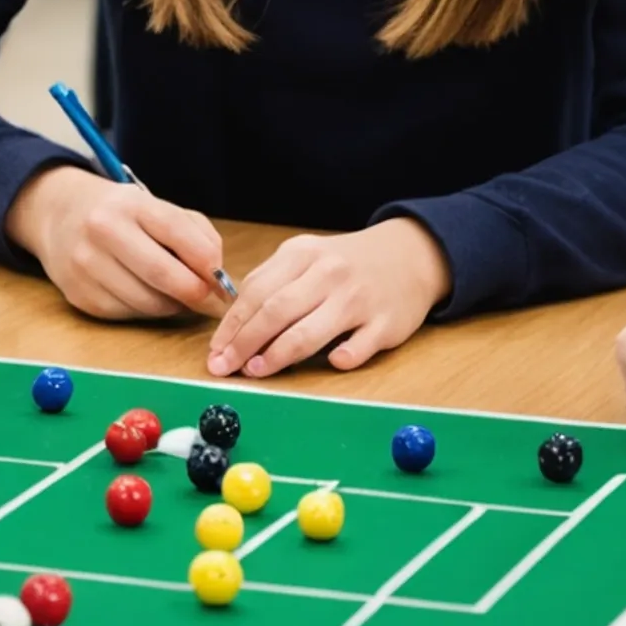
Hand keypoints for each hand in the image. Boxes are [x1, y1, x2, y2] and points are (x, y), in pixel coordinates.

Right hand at [4, 164, 224, 320]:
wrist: (57, 215)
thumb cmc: (120, 214)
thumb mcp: (155, 206)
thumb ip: (194, 233)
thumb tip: (217, 274)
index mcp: (129, 204)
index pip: (178, 232)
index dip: (208, 262)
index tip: (221, 278)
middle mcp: (103, 231)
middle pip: (164, 274)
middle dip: (196, 293)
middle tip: (211, 300)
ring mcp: (86, 265)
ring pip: (148, 302)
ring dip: (173, 305)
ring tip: (178, 296)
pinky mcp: (79, 295)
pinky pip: (128, 313)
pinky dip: (147, 311)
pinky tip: (148, 296)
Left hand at [205, 219, 449, 377]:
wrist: (410, 256)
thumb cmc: (345, 265)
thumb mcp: (306, 258)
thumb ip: (272, 284)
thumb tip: (233, 327)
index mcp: (303, 254)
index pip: (256, 292)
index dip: (231, 326)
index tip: (215, 352)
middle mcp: (329, 274)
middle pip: (276, 312)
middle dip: (244, 344)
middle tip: (226, 368)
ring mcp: (359, 299)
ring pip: (309, 332)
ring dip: (277, 356)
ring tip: (256, 371)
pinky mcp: (386, 324)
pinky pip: (357, 348)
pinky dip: (341, 358)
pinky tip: (330, 363)